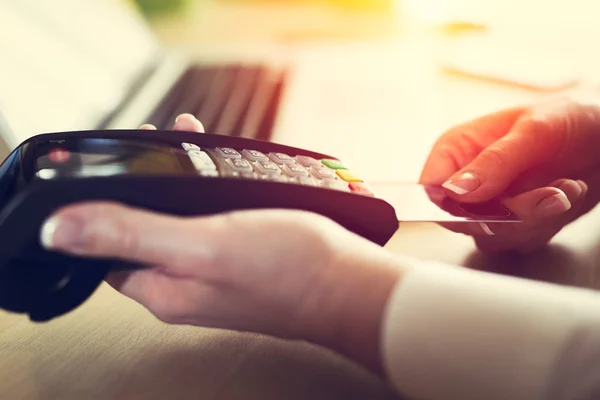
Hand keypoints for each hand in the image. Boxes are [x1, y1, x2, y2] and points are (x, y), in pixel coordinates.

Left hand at [39, 114, 402, 374]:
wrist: (349, 283)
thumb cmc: (288, 268)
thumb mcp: (203, 244)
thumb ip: (131, 234)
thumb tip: (59, 231)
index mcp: (163, 288)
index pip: (106, 246)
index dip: (104, 203)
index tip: (119, 162)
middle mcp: (183, 285)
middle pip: (142, 228)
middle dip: (145, 182)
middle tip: (157, 143)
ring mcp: (212, 273)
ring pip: (177, 221)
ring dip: (177, 181)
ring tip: (188, 142)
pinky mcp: (238, 261)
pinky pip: (208, 222)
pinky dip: (207, 191)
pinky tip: (221, 170)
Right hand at [420, 93, 599, 252]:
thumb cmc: (568, 117)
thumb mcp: (532, 131)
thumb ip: (493, 161)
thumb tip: (455, 190)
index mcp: (457, 151)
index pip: (432, 191)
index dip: (451, 207)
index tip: (487, 210)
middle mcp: (469, 181)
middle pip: (463, 221)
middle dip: (510, 214)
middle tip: (548, 195)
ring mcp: (492, 205)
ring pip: (494, 236)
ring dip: (537, 218)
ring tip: (567, 188)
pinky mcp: (517, 222)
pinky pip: (522, 240)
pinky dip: (551, 222)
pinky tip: (568, 193)